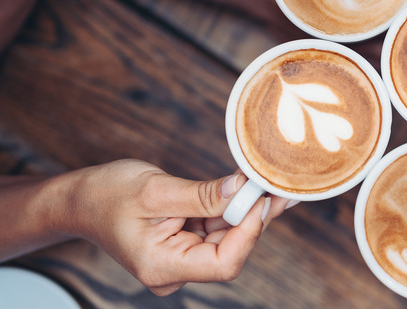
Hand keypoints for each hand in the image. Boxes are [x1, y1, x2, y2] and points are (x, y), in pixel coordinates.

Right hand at [62, 159, 288, 295]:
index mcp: (162, 266)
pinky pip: (216, 230)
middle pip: (230, 250)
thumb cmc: (107, 195)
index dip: (249, 232)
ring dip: (247, 211)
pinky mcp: (184, 245)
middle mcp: (174, 271)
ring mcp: (180, 260)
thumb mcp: (157, 190)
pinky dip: (232, 209)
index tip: (261, 198)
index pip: (224, 262)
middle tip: (278, 186)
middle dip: (254, 217)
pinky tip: (252, 190)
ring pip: (227, 238)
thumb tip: (243, 189)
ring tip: (270, 184)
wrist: (79, 200)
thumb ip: (203, 195)